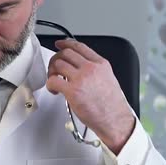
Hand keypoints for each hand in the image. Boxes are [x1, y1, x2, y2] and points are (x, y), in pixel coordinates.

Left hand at [46, 39, 134, 153]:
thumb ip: (95, 69)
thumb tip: (78, 67)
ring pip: (58, 64)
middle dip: (56, 59)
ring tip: (55, 81)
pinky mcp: (72, 91)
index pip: (79, 46)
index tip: (60, 44)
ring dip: (52, 72)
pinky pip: (53, 80)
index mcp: (101, 64)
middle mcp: (91, 68)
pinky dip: (50, 84)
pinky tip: (54, 90)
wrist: (115, 120)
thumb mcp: (108, 78)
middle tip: (54, 68)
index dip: (66, 43)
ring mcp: (81, 78)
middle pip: (65, 53)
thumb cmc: (112, 105)